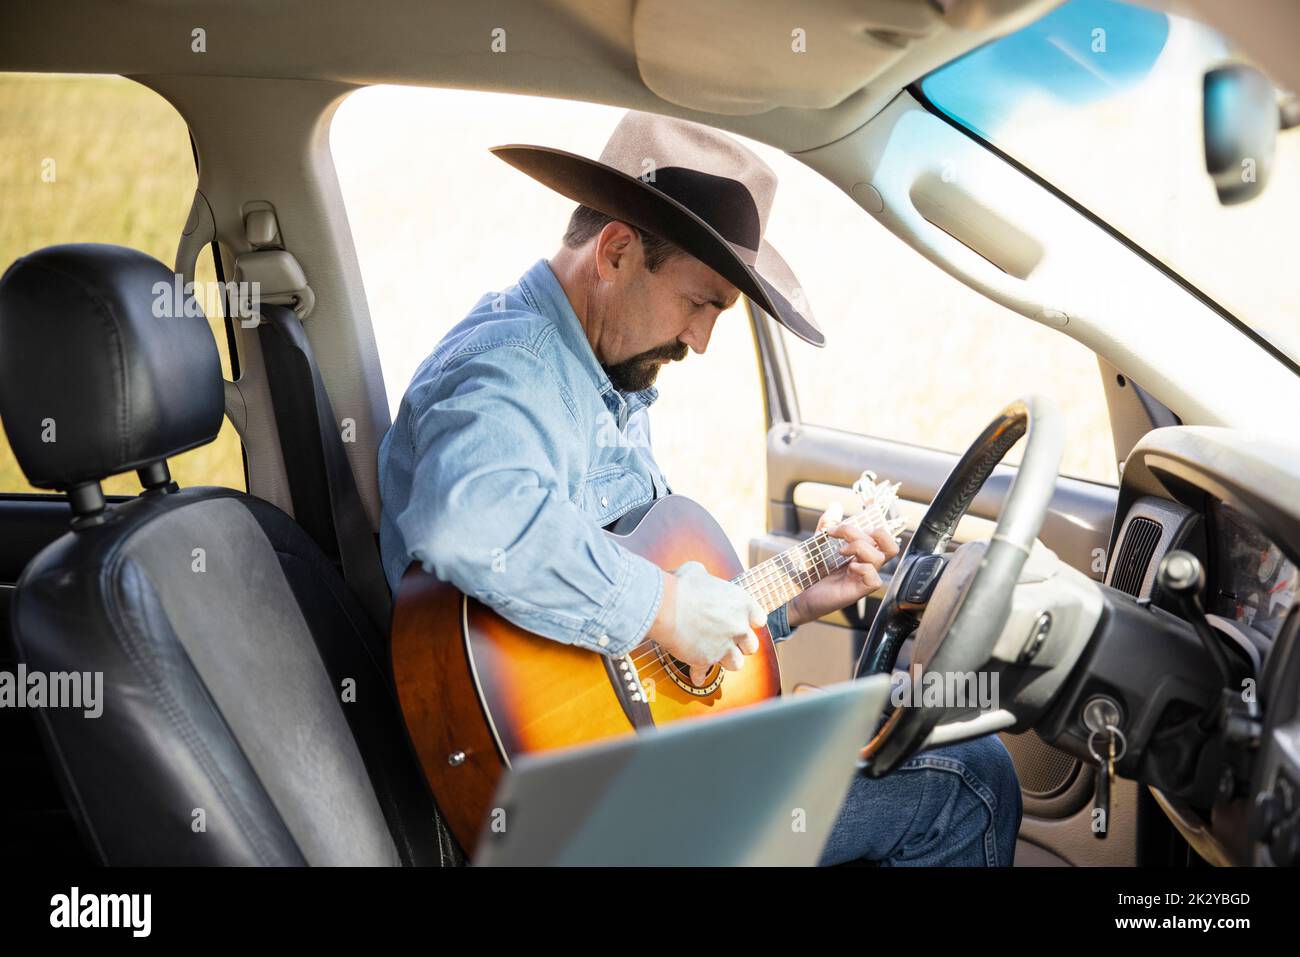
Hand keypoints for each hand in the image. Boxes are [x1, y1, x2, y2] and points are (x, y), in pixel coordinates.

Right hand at [654, 561, 765, 686]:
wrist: (665, 606)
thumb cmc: (681, 586)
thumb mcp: (697, 571)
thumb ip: (706, 578)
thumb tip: (699, 575)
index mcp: (741, 604)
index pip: (759, 619)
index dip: (750, 621)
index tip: (742, 622)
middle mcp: (738, 627)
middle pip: (751, 646)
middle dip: (741, 645)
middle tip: (730, 641)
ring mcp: (723, 647)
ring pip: (736, 664)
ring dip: (726, 661)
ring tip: (716, 656)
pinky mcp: (705, 661)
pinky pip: (704, 674)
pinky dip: (699, 675)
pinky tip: (696, 675)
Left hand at [788, 501, 898, 627]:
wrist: (798, 593)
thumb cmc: (811, 571)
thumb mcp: (819, 544)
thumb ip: (828, 525)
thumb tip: (835, 505)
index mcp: (863, 553)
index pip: (883, 537)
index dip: (881, 523)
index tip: (866, 508)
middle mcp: (867, 564)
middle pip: (887, 544)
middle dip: (864, 532)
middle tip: (841, 534)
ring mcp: (864, 578)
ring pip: (881, 557)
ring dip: (859, 547)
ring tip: (840, 551)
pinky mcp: (859, 591)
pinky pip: (875, 579)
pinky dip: (863, 569)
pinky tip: (849, 568)